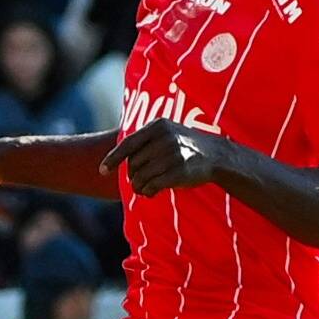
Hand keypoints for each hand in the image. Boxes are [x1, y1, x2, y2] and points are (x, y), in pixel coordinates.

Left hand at [100, 119, 228, 195]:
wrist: (216, 155)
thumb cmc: (184, 146)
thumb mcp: (166, 134)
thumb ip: (144, 142)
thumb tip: (116, 159)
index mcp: (158, 126)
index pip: (128, 144)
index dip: (113, 158)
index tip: (102, 170)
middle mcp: (164, 138)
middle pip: (133, 164)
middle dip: (133, 175)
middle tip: (140, 181)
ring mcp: (172, 154)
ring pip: (140, 177)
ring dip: (139, 186)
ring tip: (146, 188)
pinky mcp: (179, 171)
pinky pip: (152, 186)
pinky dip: (148, 192)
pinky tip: (153, 192)